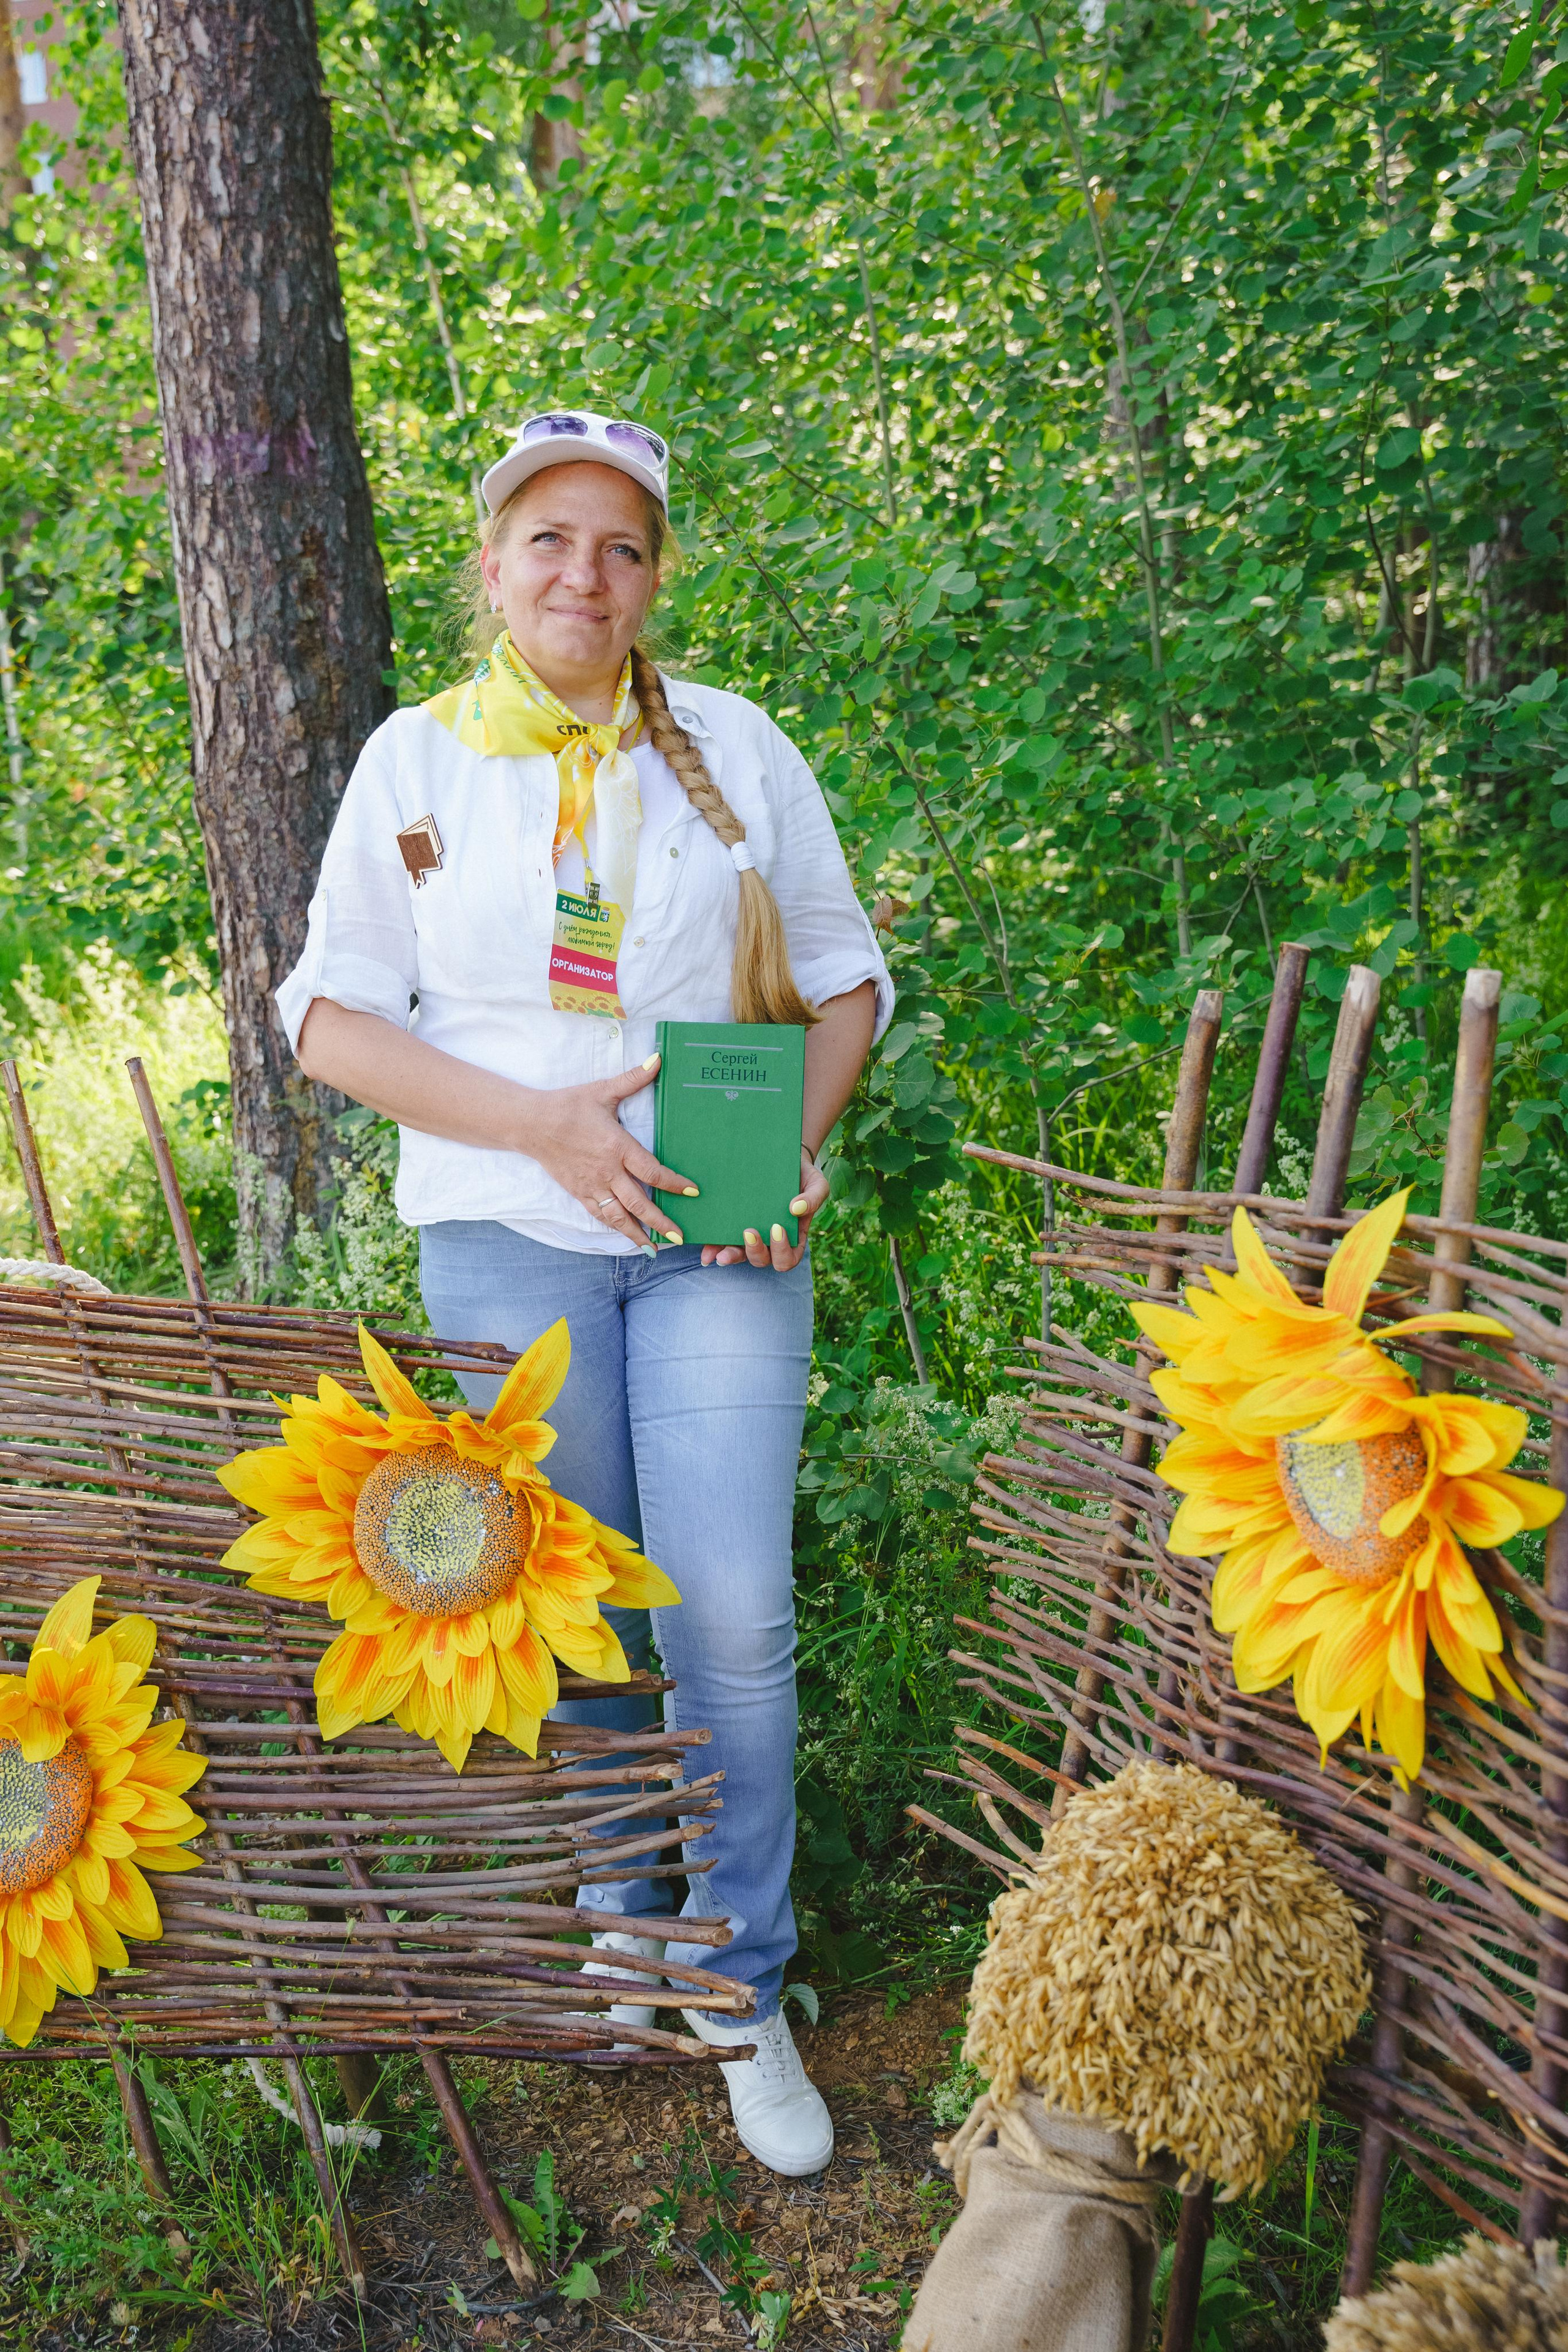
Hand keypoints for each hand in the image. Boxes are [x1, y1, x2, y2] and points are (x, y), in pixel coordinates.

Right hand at [521, 1055, 697, 1247]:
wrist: (531, 1123)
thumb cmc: (568, 1106)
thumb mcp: (602, 1090)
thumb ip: (633, 1078)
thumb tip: (658, 1059)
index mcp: (617, 1146)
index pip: (652, 1171)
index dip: (673, 1183)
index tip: (691, 1192)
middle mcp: (607, 1171)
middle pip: (639, 1202)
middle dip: (661, 1221)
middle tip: (680, 1236)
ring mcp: (592, 1185)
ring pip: (619, 1215)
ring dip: (638, 1233)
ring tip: (655, 1248)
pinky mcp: (578, 1191)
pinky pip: (599, 1214)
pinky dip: (614, 1227)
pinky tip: (626, 1236)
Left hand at [701, 1146, 826, 1271]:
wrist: (782, 1158)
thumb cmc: (802, 1175)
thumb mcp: (816, 1184)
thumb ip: (813, 1198)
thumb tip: (796, 1209)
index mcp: (792, 1238)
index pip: (787, 1258)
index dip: (782, 1251)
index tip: (777, 1228)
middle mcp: (769, 1241)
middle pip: (761, 1260)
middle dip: (754, 1252)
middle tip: (749, 1232)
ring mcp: (750, 1234)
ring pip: (739, 1255)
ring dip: (729, 1256)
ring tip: (719, 1253)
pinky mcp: (732, 1223)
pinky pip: (722, 1240)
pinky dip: (714, 1246)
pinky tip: (706, 1249)